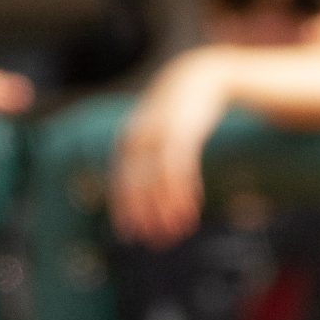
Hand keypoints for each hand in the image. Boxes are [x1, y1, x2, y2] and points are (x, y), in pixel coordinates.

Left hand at [109, 48, 236, 245]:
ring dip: (167, 208)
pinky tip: (190, 209)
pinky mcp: (184, 131)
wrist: (199, 77)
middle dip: (145, 216)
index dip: (123, 210)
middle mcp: (139, 137)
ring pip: (158, 179)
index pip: (120, 181)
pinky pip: (180, 167)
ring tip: (176, 232)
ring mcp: (160, 134)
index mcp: (127, 140)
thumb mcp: (157, 133)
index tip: (129, 235)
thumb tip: (147, 192)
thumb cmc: (177, 112)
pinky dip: (183, 190)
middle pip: (137, 184)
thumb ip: (148, 158)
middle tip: (155, 242)